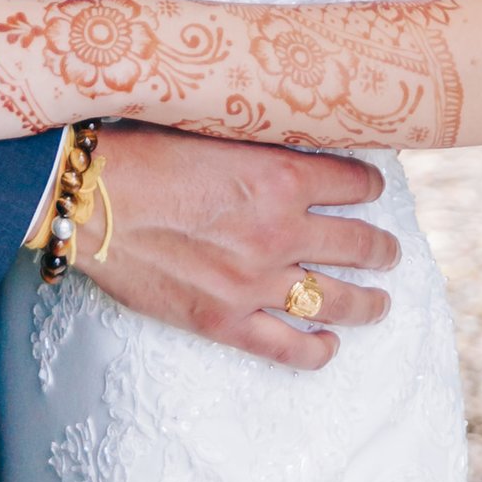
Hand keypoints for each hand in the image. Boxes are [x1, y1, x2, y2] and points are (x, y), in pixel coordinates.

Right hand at [90, 123, 396, 372]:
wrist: (92, 202)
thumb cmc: (144, 153)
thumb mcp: (214, 130)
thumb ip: (259, 146)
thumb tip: (288, 144)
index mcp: (280, 176)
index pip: (352, 181)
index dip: (369, 184)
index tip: (373, 188)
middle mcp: (280, 231)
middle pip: (357, 244)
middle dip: (381, 248)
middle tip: (390, 251)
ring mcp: (256, 283)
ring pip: (336, 300)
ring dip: (368, 301)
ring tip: (380, 301)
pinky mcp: (226, 321)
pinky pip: (288, 348)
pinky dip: (317, 350)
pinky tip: (329, 345)